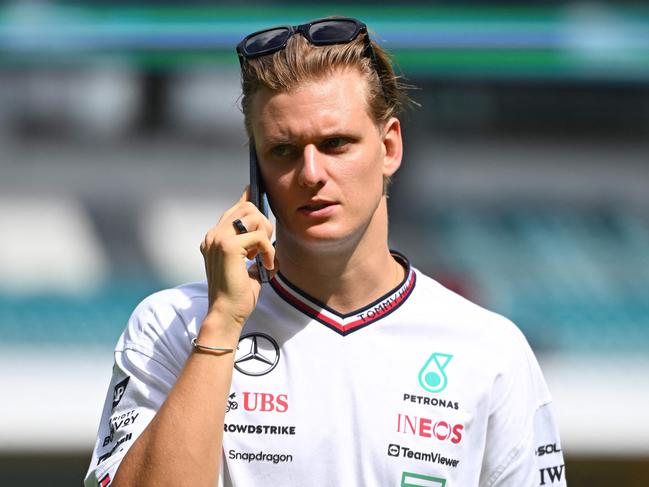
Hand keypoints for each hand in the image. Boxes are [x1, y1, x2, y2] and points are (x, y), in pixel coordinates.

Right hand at [199, 188, 275, 336]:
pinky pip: (260, 237)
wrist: (227, 313)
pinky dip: (268, 252)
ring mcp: (218, 239)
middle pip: (247, 209)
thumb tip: (264, 229)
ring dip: (266, 237)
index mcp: (214, 238)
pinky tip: (266, 267)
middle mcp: (213, 235)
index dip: (246, 200)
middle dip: (264, 225)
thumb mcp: (246, 264)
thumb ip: (251, 246)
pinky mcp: (229, 246)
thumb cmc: (238, 293)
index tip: (253, 188)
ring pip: (254, 217)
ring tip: (263, 258)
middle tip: (264, 249)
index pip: (233, 210)